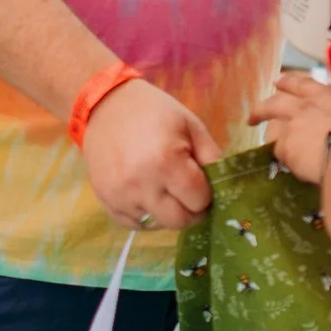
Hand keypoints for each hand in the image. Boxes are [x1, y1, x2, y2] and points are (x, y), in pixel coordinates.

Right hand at [81, 79, 220, 232]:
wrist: (105, 105)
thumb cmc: (154, 112)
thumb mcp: (191, 125)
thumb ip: (212, 157)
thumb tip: (224, 187)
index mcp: (166, 161)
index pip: (199, 200)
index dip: (206, 193)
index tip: (201, 182)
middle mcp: (141, 183)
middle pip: (179, 221)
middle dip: (191, 210)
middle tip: (188, 193)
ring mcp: (121, 195)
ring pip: (158, 225)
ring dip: (167, 212)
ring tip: (164, 187)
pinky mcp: (106, 201)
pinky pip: (135, 224)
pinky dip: (146, 214)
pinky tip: (147, 193)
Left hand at [255, 70, 330, 184]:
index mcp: (326, 96)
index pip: (302, 84)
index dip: (289, 82)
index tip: (279, 81)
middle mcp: (305, 107)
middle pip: (276, 103)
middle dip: (263, 108)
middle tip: (254, 115)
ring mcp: (293, 126)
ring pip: (273, 130)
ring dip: (269, 135)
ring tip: (265, 145)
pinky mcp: (287, 147)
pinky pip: (280, 152)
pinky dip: (284, 158)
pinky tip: (287, 164)